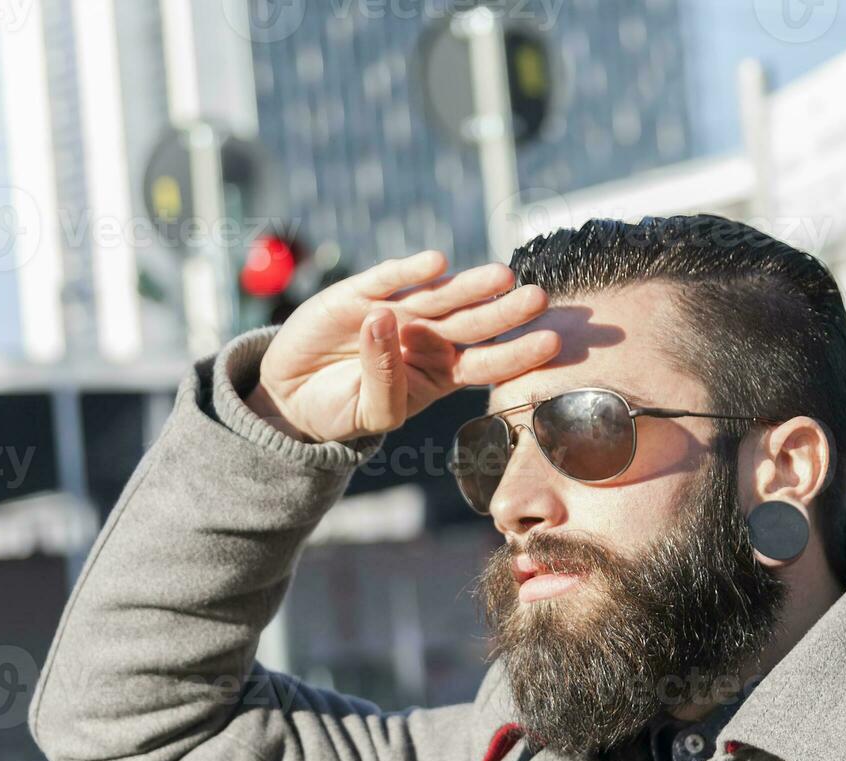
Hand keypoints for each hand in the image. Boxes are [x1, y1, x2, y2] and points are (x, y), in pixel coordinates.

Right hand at [246, 250, 557, 442]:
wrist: (293, 395)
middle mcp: (425, 336)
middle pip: (473, 323)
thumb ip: (385, 380)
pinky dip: (410, 270)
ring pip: (440, 296)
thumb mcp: (373, 413)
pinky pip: (389, 278)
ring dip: (470, 285)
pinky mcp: (360, 293)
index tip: (552, 342)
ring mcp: (395, 311)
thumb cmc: (344, 410)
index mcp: (441, 372)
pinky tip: (436, 262)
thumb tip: (385, 321)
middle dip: (506, 311)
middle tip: (539, 298)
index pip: (487, 362)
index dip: (518, 352)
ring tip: (501, 276)